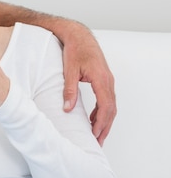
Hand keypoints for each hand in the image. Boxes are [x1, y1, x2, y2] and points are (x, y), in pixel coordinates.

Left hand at [60, 24, 115, 145]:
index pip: (105, 106)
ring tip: (97, 134)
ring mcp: (108, 80)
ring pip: (111, 105)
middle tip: (98, 141)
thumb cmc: (75, 50)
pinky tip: (94, 119)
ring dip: (105, 120)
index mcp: (101, 79)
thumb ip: (69, 90)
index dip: (101, 122)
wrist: (79, 36)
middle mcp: (108, 81)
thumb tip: (67, 108)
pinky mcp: (104, 80)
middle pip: (111, 109)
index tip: (94, 134)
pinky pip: (107, 99)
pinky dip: (103, 111)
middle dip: (105, 127)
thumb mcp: (69, 70)